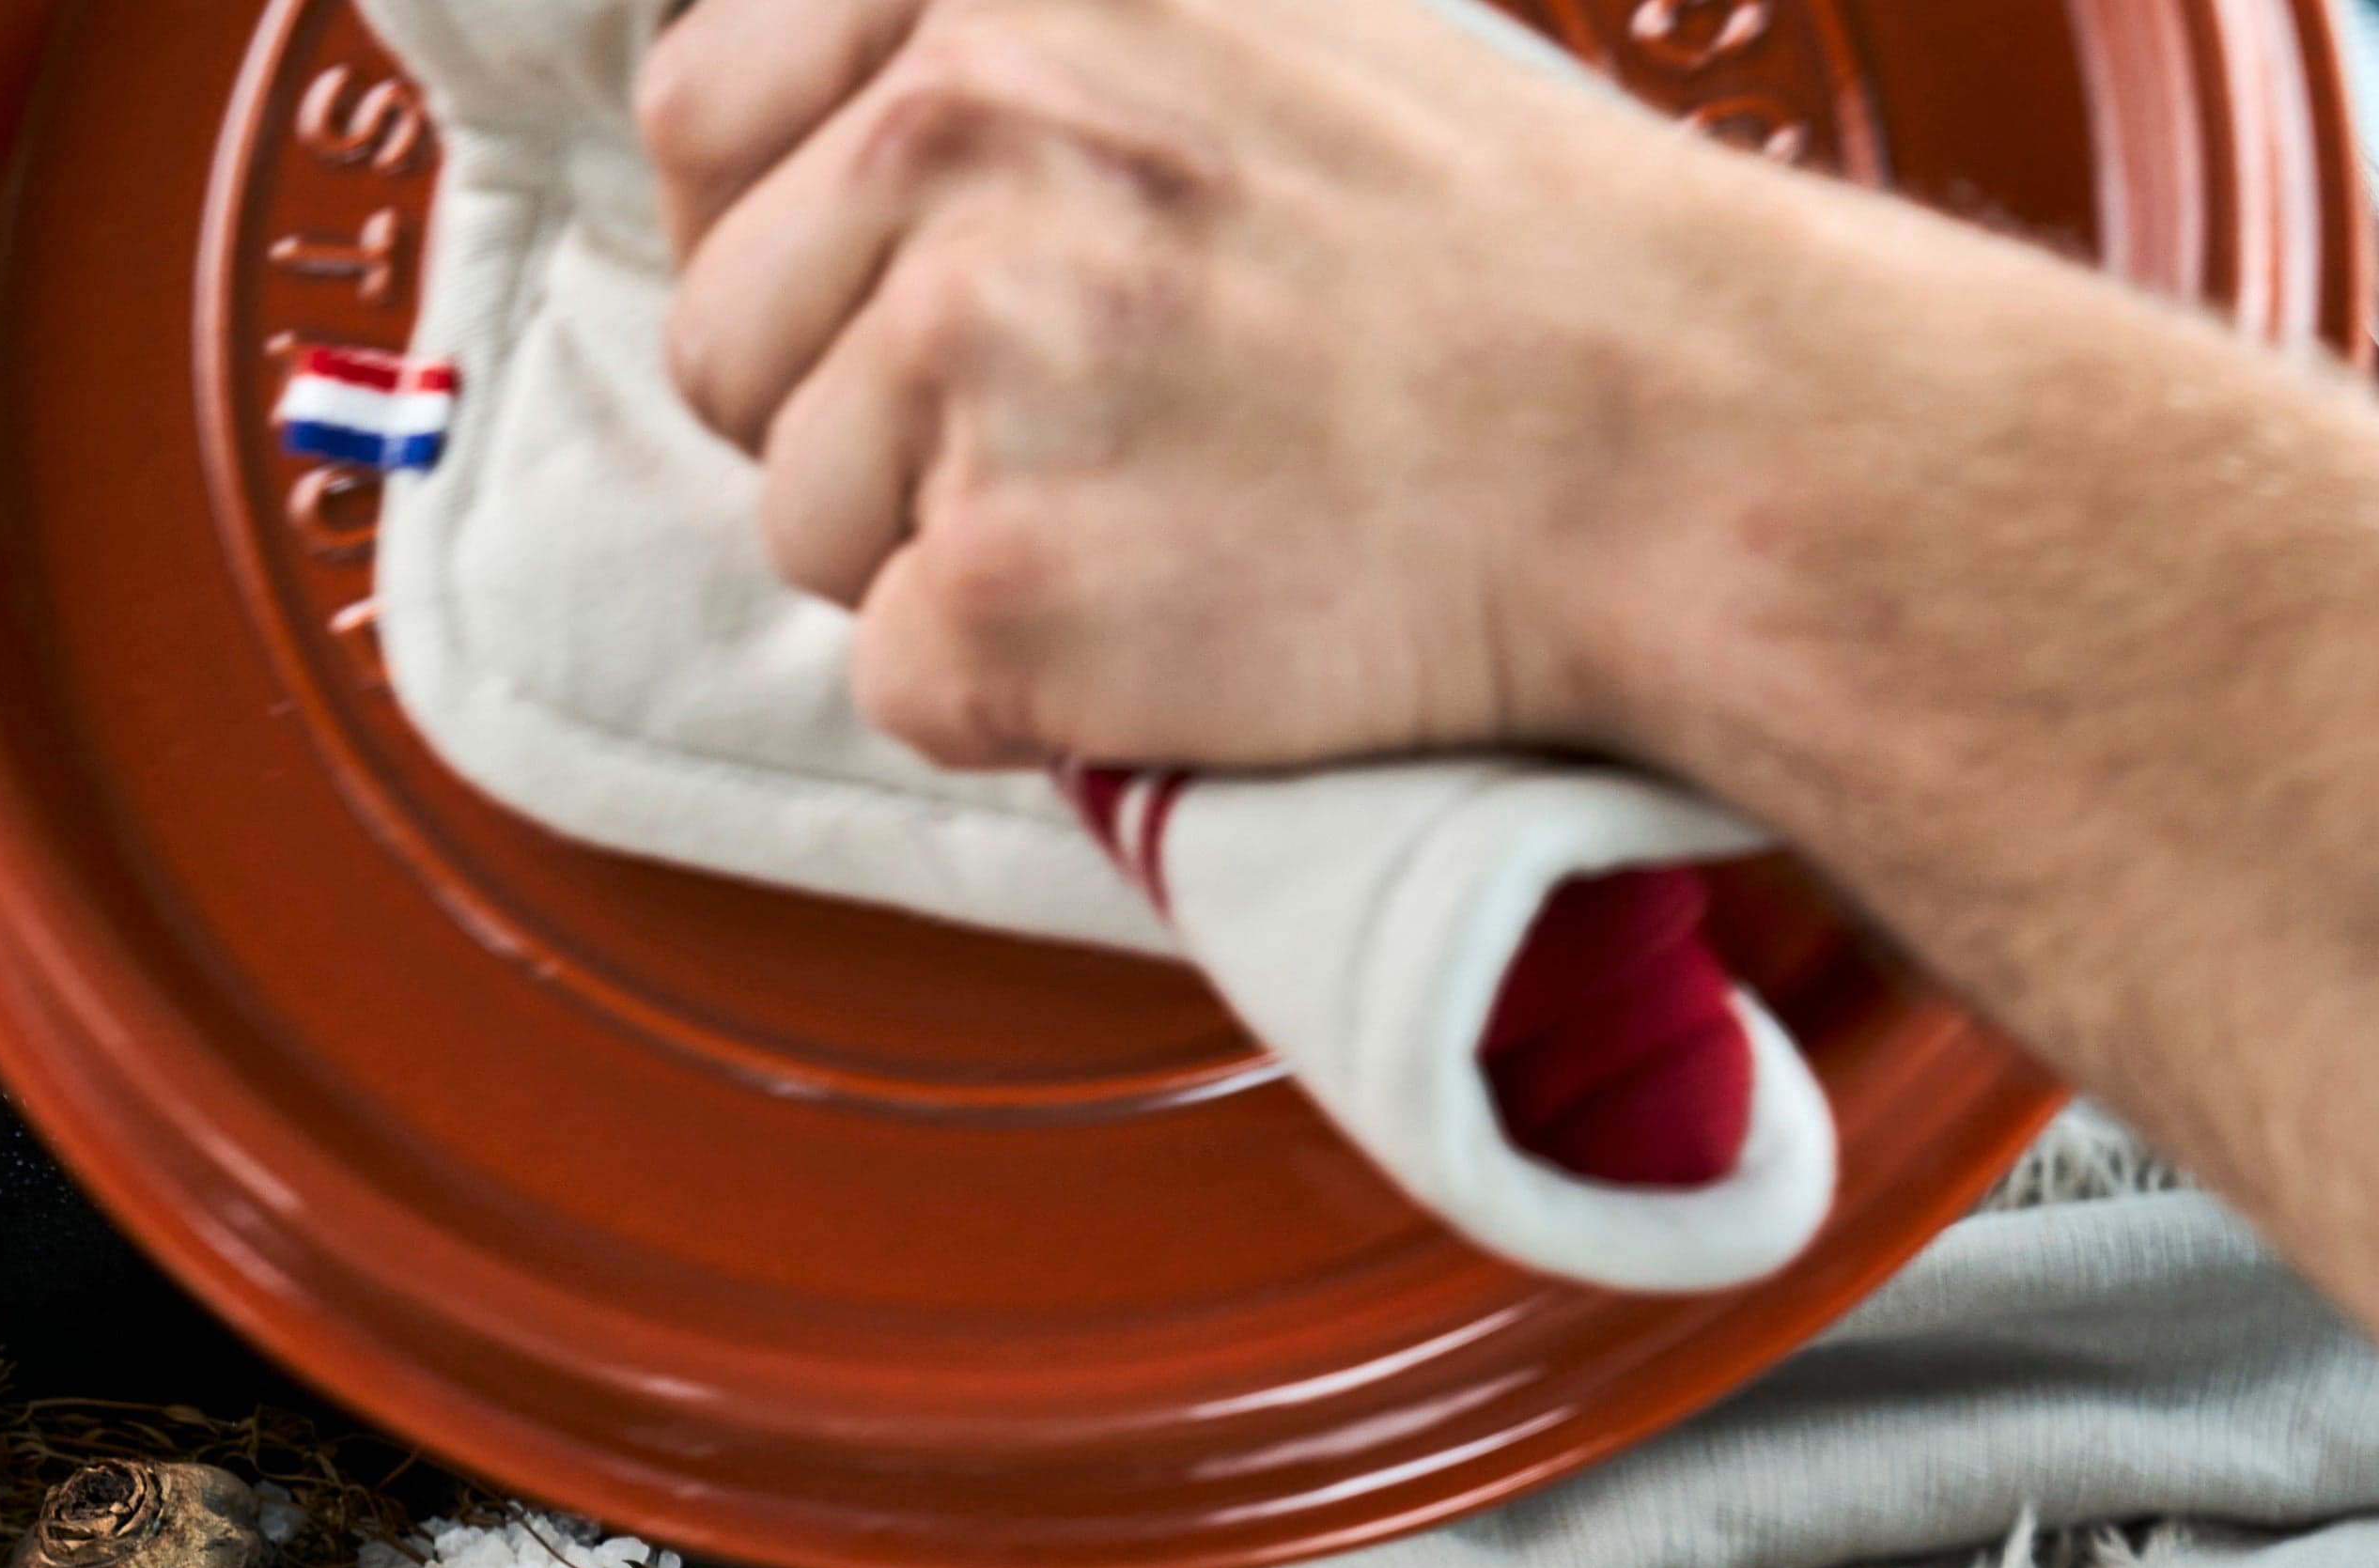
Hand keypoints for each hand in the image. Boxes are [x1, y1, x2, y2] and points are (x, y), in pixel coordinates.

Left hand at [637, 0, 1881, 772]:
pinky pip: (895, 679)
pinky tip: (1175, 606)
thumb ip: (1002, 32)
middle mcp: (957, 123)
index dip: (783, 241)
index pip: (700, 121)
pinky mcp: (1000, 576)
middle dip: (856, 411)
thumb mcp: (1222, 12)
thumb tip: (804, 123)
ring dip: (940, 549)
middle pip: (723, 341)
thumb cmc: (1466, 241)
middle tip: (1085, 413)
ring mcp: (974, 354)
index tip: (904, 292)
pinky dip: (1015, 690)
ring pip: (797, 519)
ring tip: (1158, 494)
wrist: (1677, 427)